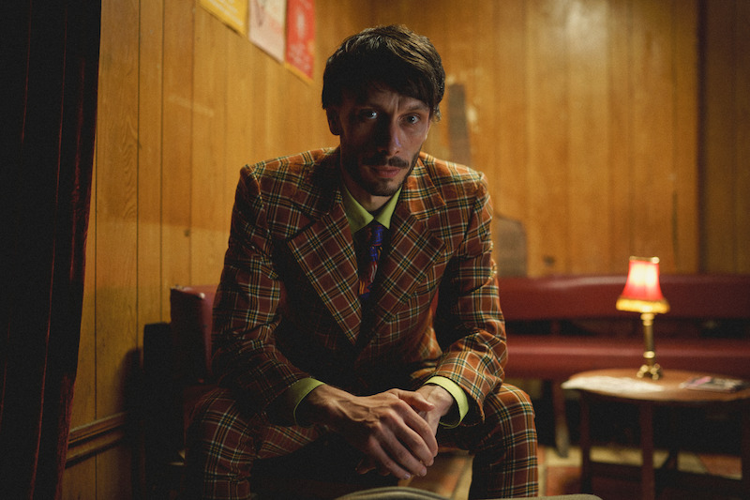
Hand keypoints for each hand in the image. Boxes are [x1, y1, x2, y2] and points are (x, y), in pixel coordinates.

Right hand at [299, 385, 440, 479]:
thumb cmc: (373, 403)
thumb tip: (432, 406)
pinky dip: (398, 470)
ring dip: (414, 467)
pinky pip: (387, 462)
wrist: (345, 409)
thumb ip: (414, 398)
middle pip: (415, 443)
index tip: (434, 452)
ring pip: (403, 455)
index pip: (423, 428)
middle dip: (425, 457)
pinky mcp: (368, 444)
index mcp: (400, 406)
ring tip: (420, 471)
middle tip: (429, 464)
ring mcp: (379, 431)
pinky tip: (404, 474)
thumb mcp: (394, 394)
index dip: (432, 443)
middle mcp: (391, 418)